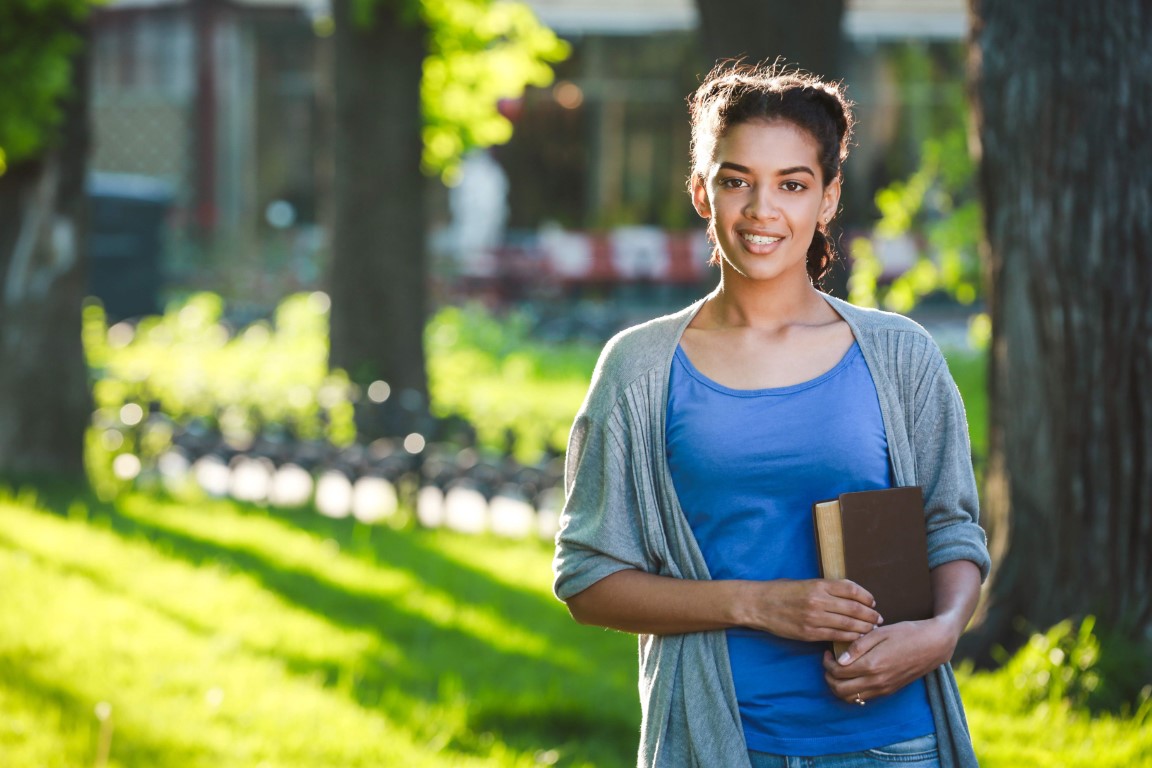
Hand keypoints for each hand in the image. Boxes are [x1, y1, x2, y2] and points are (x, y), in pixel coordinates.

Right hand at [740, 579, 881, 643]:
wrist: (759, 604)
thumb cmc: (781, 591)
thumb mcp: (804, 583)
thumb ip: (826, 589)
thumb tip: (849, 595)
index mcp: (818, 585)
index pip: (851, 589)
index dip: (866, 596)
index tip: (873, 601)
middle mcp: (818, 601)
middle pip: (854, 608)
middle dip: (870, 615)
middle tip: (878, 619)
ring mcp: (814, 618)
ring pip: (848, 624)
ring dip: (863, 628)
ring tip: (872, 629)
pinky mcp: (809, 633)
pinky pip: (835, 636)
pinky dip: (849, 637)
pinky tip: (856, 637)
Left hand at [822, 617, 956, 703]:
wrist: (934, 644)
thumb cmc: (907, 633)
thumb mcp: (880, 632)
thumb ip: (858, 646)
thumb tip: (840, 660)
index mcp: (872, 665)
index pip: (838, 672)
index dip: (827, 663)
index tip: (827, 653)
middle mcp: (876, 681)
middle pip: (840, 690)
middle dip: (829, 678)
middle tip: (829, 664)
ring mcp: (884, 689)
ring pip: (851, 699)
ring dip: (840, 687)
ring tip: (839, 671)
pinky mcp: (890, 691)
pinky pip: (865, 699)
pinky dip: (853, 692)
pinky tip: (854, 676)